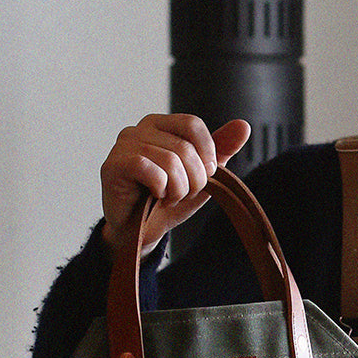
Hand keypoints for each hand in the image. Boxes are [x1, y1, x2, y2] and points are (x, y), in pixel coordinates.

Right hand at [100, 113, 251, 253]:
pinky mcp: (114, 165)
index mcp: (160, 125)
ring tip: (167, 197)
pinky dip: (160, 190)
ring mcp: (124, 145)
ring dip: (177, 189)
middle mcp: (139, 129)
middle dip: (193, 180)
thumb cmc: (166, 202)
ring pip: (170, 161)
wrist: (139, 233)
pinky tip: (153, 197)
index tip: (204, 176)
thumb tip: (243, 126)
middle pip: (184, 147)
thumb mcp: (201, 177)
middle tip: (181, 193)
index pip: (193, 124)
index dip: (206, 154)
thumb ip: (220, 151)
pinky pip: (152, 171)